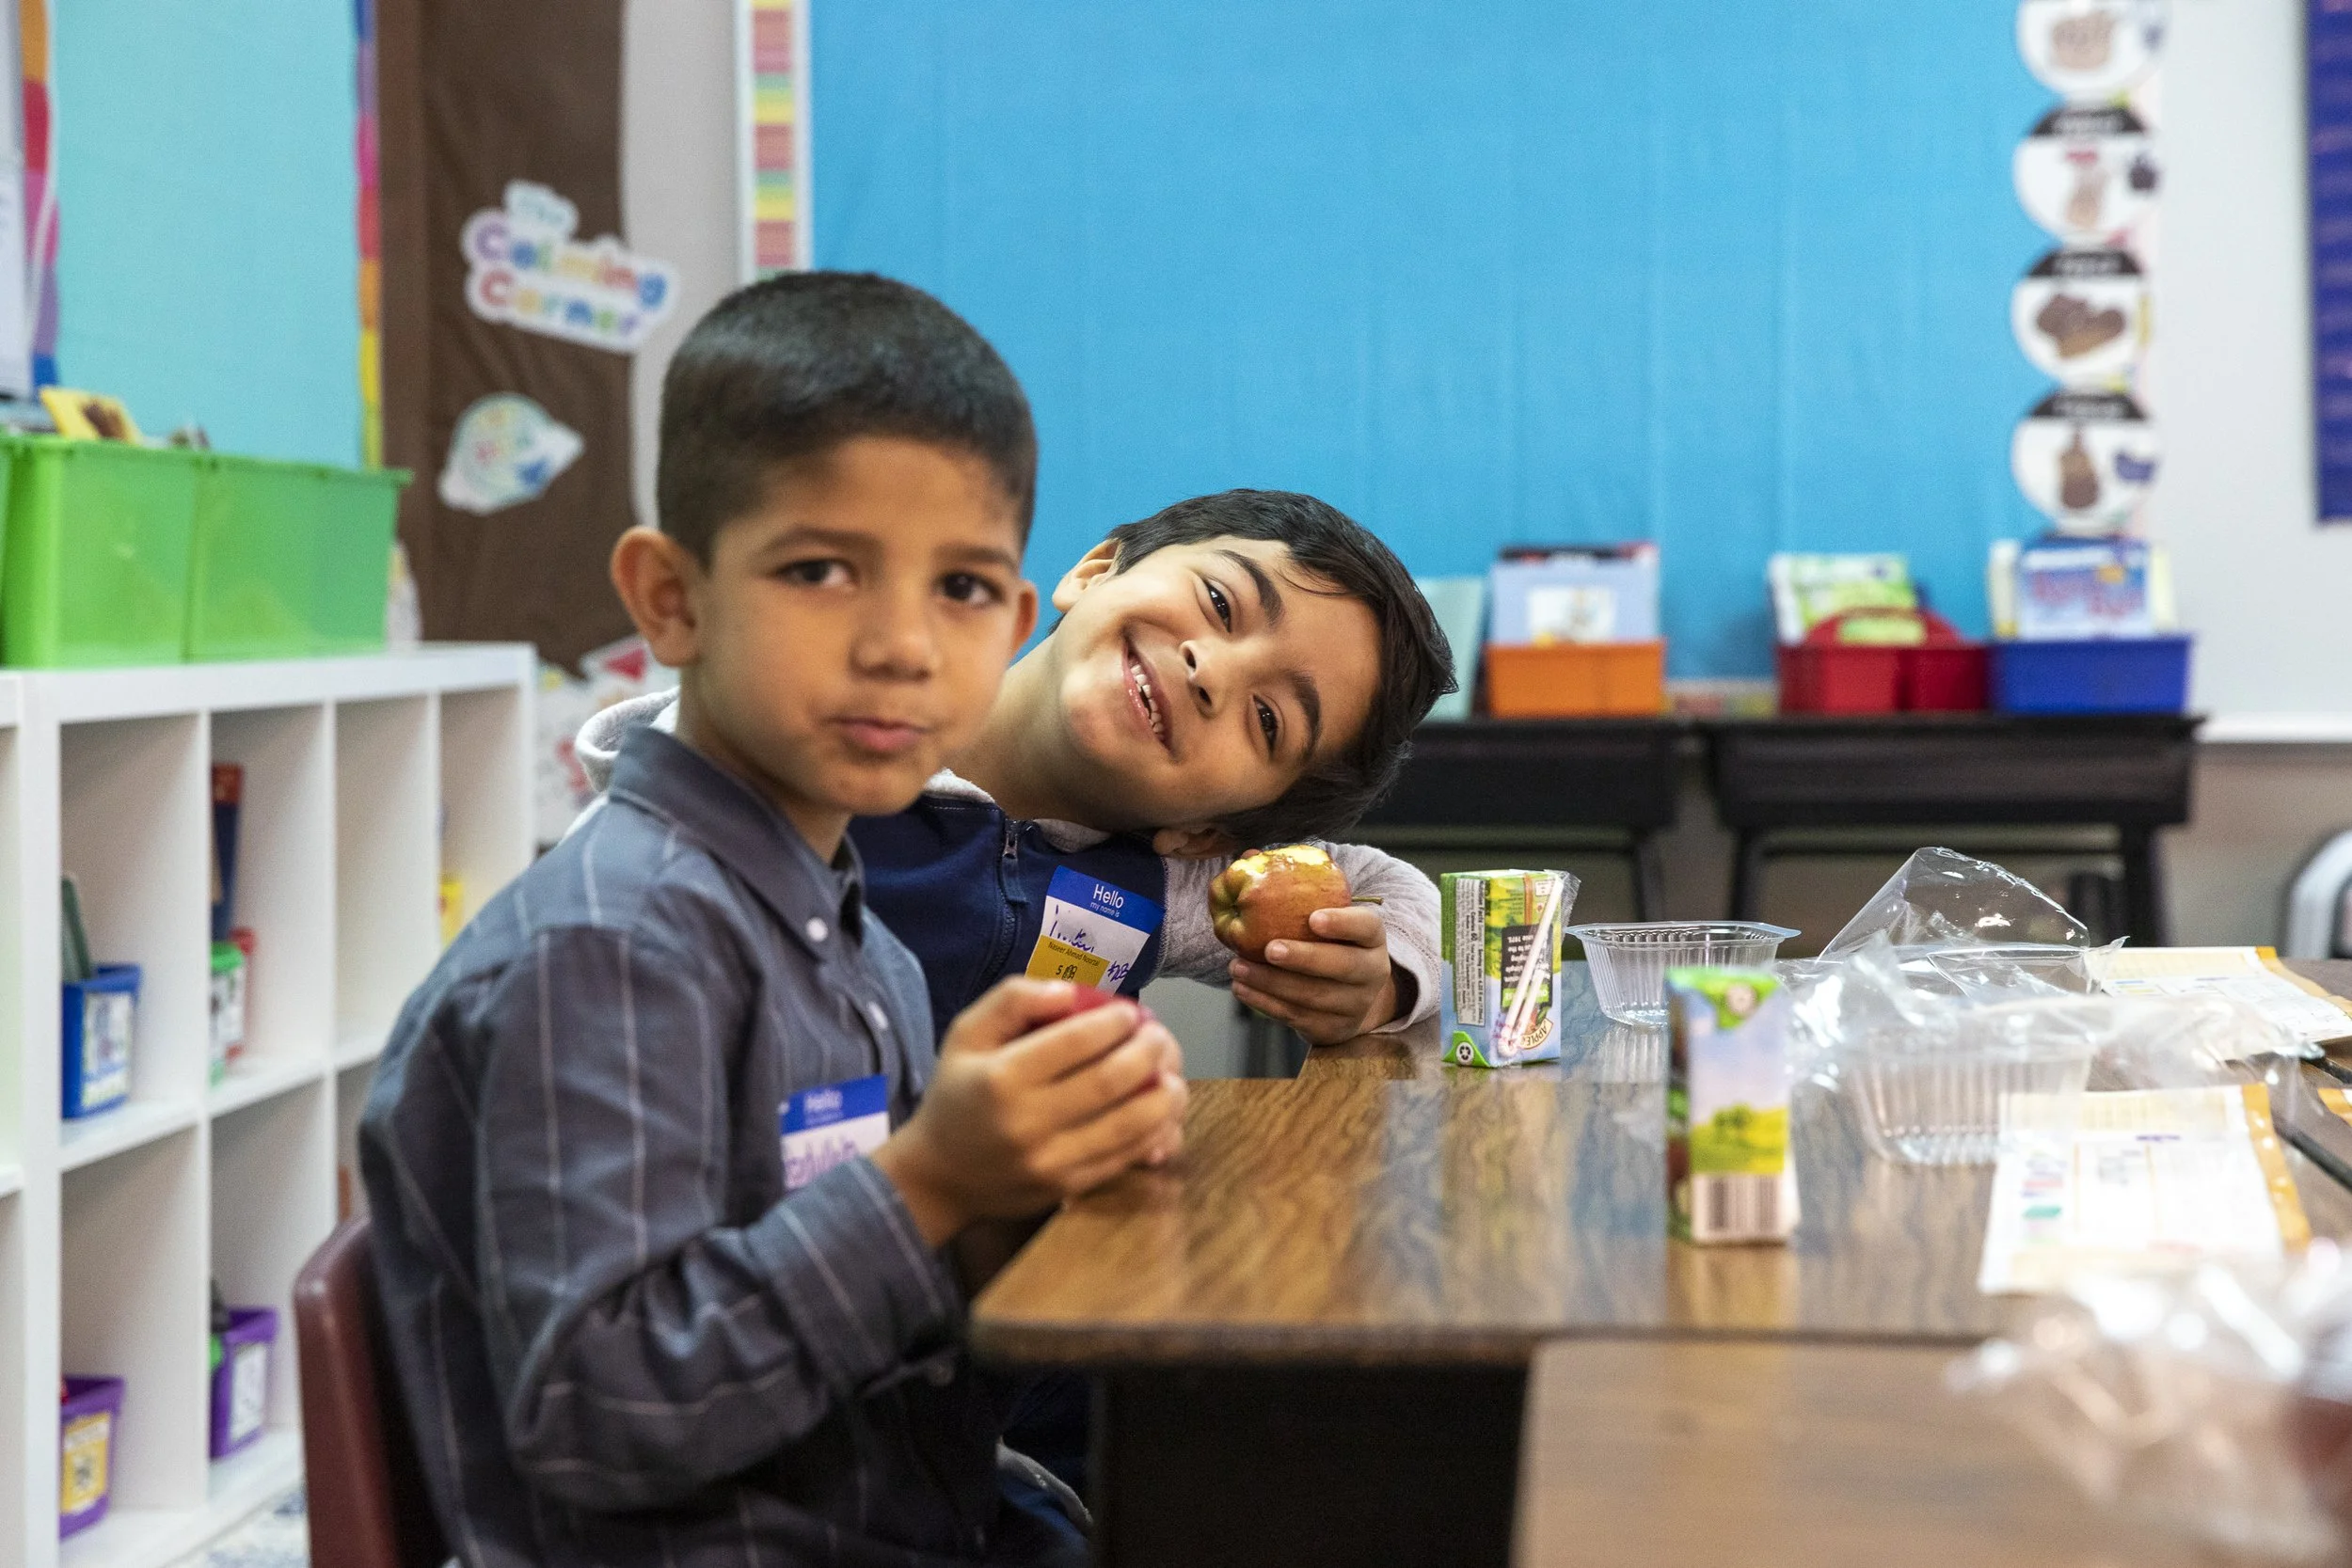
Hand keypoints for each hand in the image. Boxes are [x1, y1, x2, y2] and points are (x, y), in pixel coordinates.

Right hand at [875, 980, 1187, 1244]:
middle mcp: (1028, 1123)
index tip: (1130, 1011)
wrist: (941, 1175)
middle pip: (1111, 1082)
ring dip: (1165, 1095)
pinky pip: (1125, 1158)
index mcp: (1001, 1078)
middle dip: (1149, 1052)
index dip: (1114, 1022)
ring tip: (1172, 1072)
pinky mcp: (1068, 1188)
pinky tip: (1163, 1111)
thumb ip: (1013, 1000)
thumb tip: (1069, 991)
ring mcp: (1051, 1162)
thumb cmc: (958, 1092)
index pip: (1075, 1042)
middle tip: (1159, 1036)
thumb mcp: (967, 1033)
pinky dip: (1155, 1132)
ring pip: (1130, 1125)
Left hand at [1226, 904, 1399, 1045]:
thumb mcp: (1323, 915)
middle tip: (1269, 948)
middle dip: (1304, 958)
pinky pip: (1297, 1018)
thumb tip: (1249, 856)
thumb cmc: (1328, 943)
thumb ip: (1293, 887)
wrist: (1350, 996)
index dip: (1343, 922)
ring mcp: (1355, 1005)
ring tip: (1237, 966)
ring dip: (1271, 983)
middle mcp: (1372, 972)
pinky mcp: (1334, 1030)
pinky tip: (1241, 987)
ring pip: (1314, 997)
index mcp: (1373, 938)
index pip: (1366, 927)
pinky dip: (1265, 1003)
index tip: (1313, 918)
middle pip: (1343, 966)